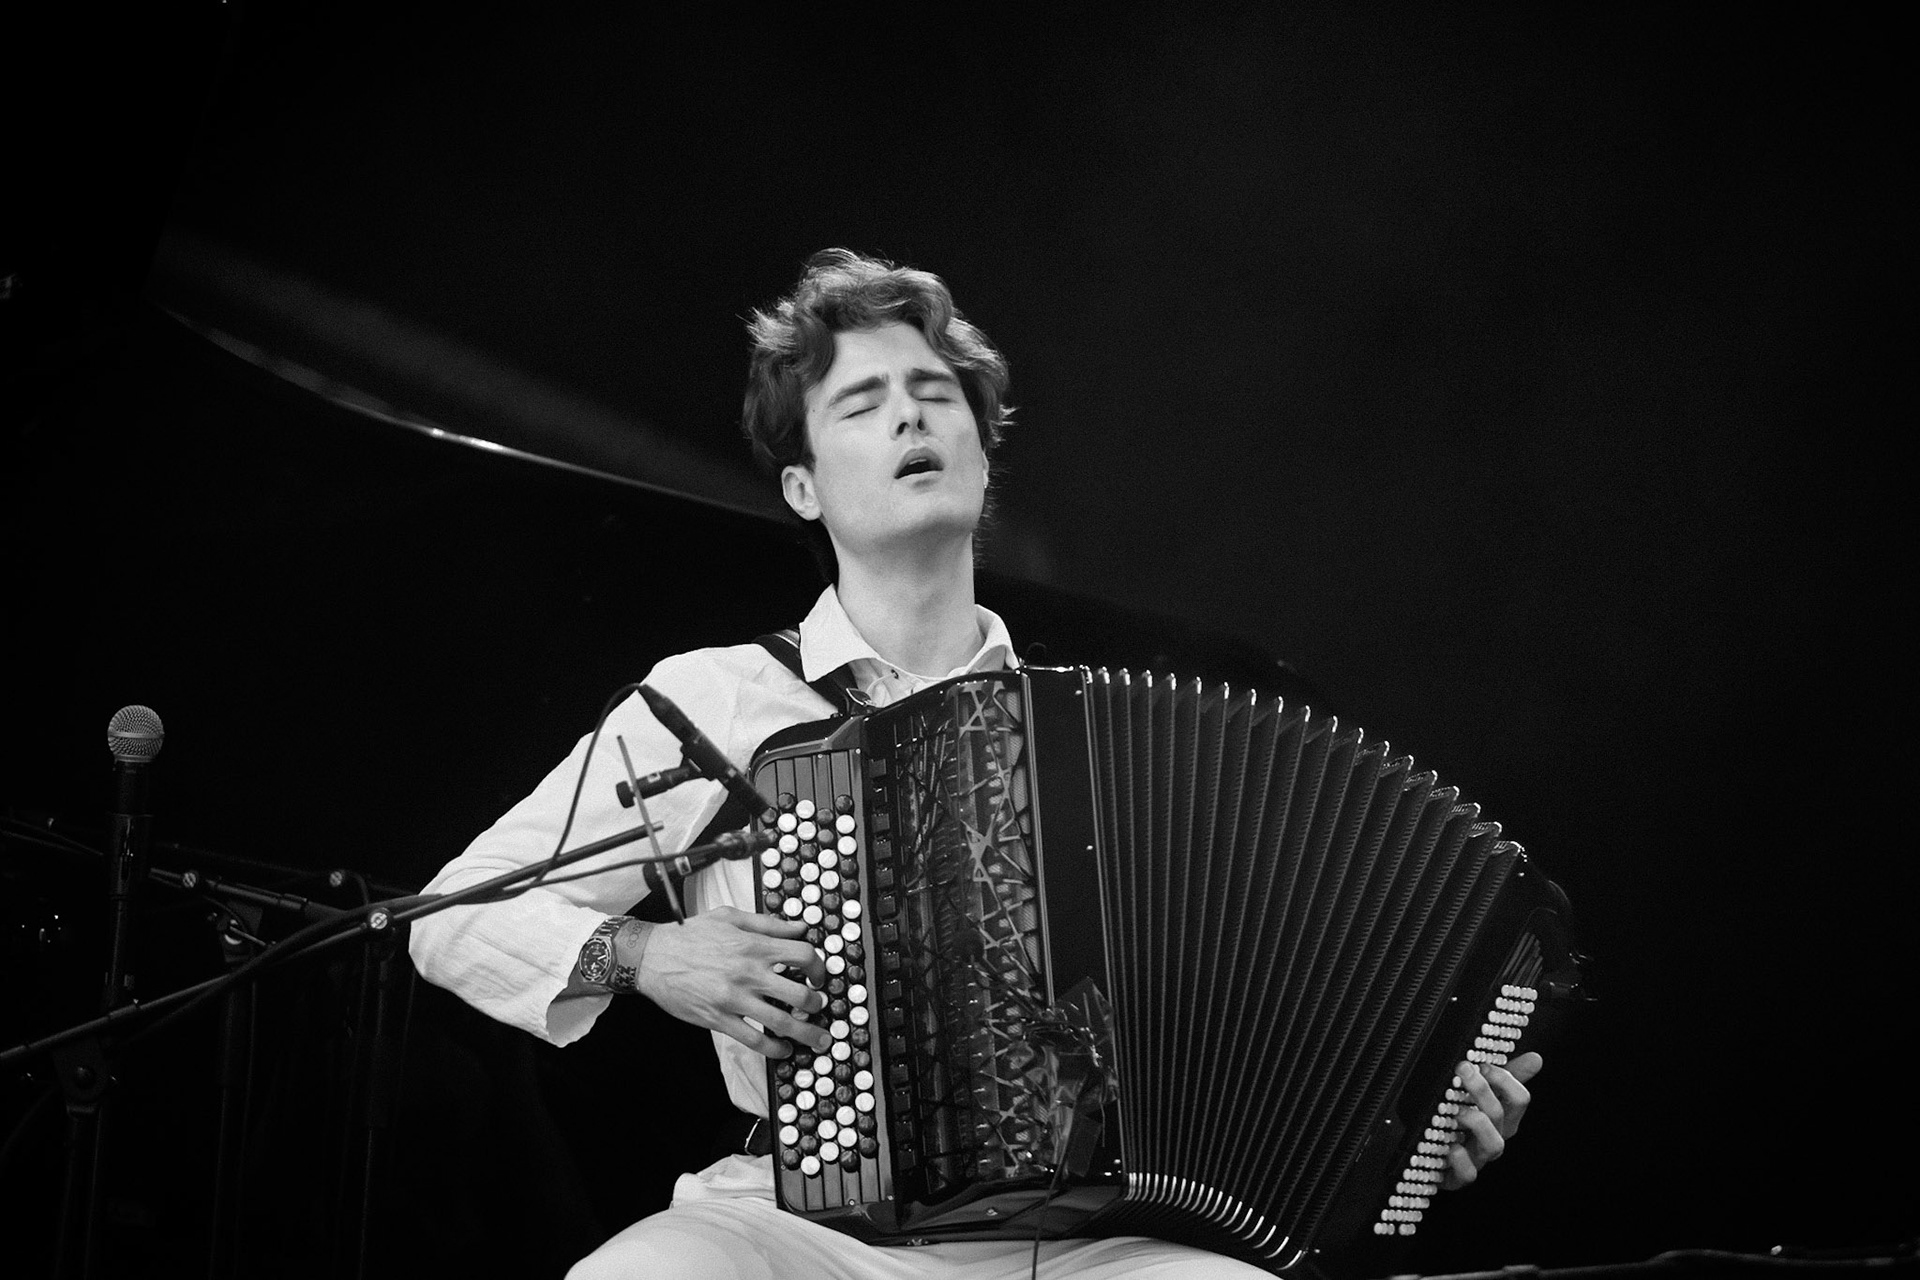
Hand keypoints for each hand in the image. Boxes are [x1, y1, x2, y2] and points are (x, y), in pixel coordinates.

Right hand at [634, 906, 831, 1058]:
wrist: (652, 957)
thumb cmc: (690, 935)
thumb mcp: (730, 918)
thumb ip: (767, 923)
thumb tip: (800, 927)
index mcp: (753, 946)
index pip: (802, 954)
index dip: (819, 966)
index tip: (819, 976)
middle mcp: (748, 973)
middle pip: (799, 994)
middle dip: (817, 1005)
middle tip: (820, 1008)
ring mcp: (734, 999)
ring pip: (781, 1022)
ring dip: (805, 1034)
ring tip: (817, 1039)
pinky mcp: (719, 1019)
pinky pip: (753, 1040)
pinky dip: (774, 1049)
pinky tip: (783, 1050)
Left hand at [1442, 1051, 1540, 1189]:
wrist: (1437, 1161)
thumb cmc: (1466, 1128)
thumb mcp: (1486, 1098)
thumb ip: (1507, 1078)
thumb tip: (1536, 1058)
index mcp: (1503, 1119)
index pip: (1519, 1099)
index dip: (1504, 1079)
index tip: (1482, 1063)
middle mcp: (1494, 1138)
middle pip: (1501, 1115)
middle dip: (1483, 1090)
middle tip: (1463, 1070)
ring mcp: (1479, 1159)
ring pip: (1493, 1145)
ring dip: (1477, 1123)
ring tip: (1457, 1109)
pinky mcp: (1460, 1176)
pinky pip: (1468, 1174)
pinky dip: (1462, 1161)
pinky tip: (1452, 1147)